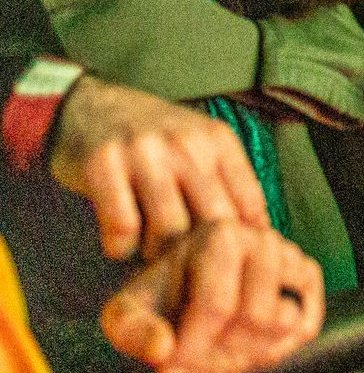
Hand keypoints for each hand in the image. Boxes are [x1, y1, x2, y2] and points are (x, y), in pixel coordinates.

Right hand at [50, 78, 269, 261]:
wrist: (92, 107)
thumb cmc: (157, 141)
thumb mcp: (202, 148)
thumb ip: (229, 185)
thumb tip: (261, 236)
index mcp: (219, 141)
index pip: (250, 205)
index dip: (243, 243)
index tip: (229, 263)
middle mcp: (187, 143)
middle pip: (213, 221)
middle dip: (201, 254)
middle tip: (185, 266)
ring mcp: (145, 152)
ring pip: (169, 229)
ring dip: (158, 255)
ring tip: (151, 252)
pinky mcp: (104, 165)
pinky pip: (123, 228)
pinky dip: (122, 248)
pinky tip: (121, 242)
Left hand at [99, 220, 323, 372]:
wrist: (181, 289)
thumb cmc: (158, 300)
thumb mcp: (126, 314)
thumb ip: (133, 332)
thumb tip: (164, 350)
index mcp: (219, 236)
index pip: (218, 306)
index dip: (194, 349)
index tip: (170, 367)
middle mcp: (261, 239)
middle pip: (256, 317)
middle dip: (221, 356)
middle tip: (194, 366)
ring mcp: (288, 257)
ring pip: (284, 323)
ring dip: (248, 357)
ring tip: (214, 361)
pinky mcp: (305, 280)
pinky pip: (306, 326)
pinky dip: (279, 350)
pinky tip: (245, 355)